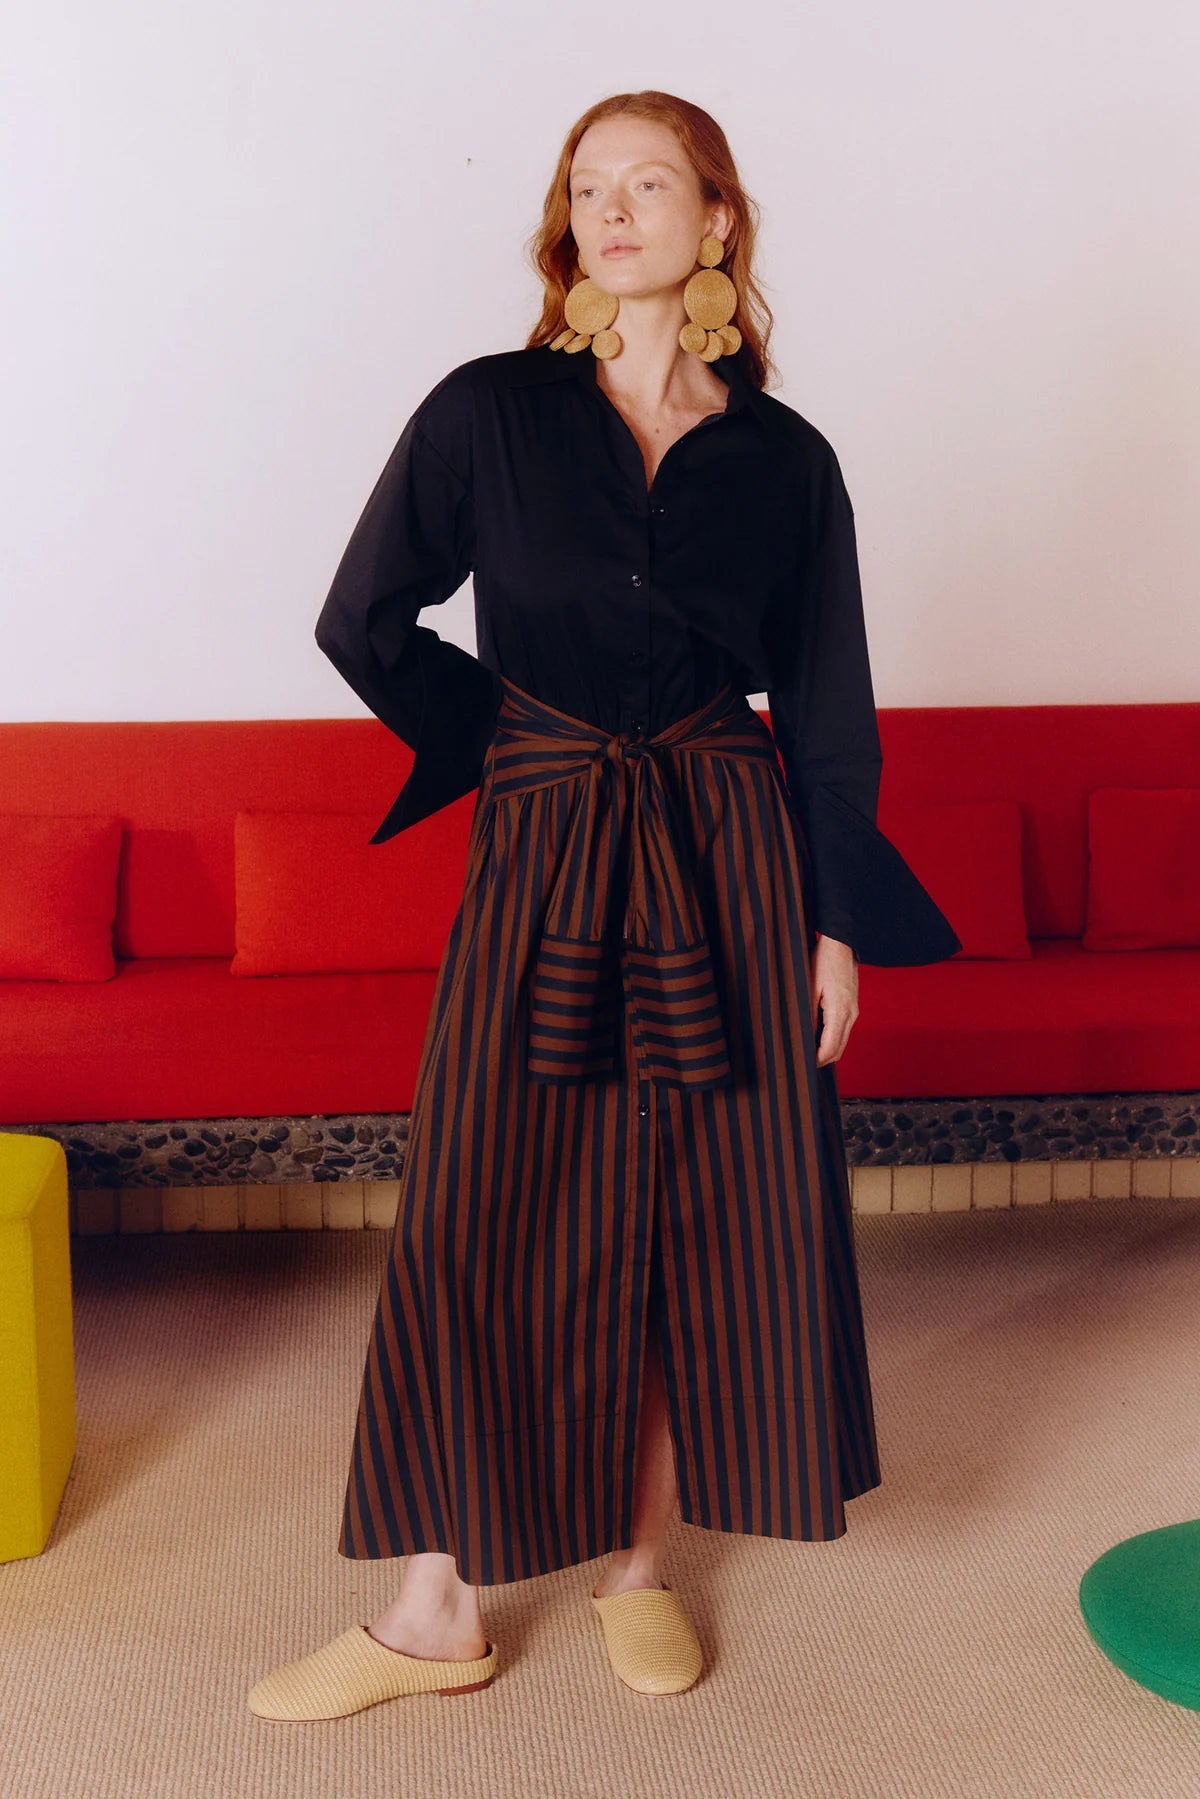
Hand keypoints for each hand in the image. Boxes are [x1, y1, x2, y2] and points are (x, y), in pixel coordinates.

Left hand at [810, 934, 858, 1066]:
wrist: (841, 942)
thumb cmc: (822, 960)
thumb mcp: (808, 988)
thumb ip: (806, 1015)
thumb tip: (801, 1038)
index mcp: (839, 1012)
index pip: (830, 1049)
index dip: (816, 1061)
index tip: (801, 1065)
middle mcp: (851, 1015)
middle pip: (838, 1050)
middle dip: (821, 1060)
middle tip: (801, 1062)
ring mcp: (853, 1011)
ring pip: (842, 1042)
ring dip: (826, 1050)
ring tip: (805, 1050)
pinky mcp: (852, 1006)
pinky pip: (843, 1030)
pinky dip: (831, 1038)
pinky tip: (815, 1035)